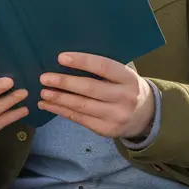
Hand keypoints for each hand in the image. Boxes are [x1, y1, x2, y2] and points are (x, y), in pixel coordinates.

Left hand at [39, 52, 154, 139]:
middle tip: (44, 78)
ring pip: (82, 106)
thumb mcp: (123, 74)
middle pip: (90, 88)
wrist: (146, 116)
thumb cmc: (125, 87)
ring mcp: (116, 116)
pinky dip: (61, 111)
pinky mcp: (107, 130)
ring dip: (59, 99)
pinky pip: (79, 119)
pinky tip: (47, 105)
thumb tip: (68, 58)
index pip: (103, 67)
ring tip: (43, 92)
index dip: (82, 61)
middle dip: (64, 83)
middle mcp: (124, 97)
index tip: (60, 58)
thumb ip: (103, 67)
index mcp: (128, 78)